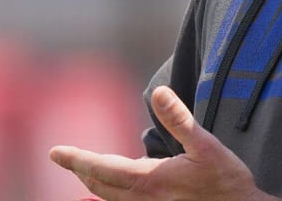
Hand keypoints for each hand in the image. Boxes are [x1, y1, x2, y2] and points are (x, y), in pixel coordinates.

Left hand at [49, 85, 273, 200]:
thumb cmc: (226, 179)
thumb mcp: (206, 144)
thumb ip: (179, 118)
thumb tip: (158, 92)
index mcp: (150, 180)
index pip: (102, 168)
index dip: (77, 159)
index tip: (55, 152)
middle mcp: (146, 198)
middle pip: (100, 186)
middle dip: (81, 170)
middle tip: (63, 156)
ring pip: (111, 197)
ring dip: (95, 182)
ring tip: (85, 169)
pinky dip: (113, 192)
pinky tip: (120, 183)